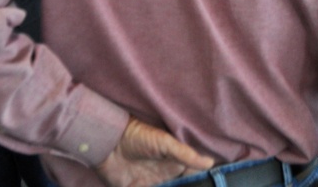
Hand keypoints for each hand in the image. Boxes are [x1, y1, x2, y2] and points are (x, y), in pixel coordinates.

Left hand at [95, 117, 213, 186]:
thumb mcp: (165, 143)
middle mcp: (166, 175)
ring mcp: (152, 184)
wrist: (108, 143)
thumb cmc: (139, 136)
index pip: (193, 175)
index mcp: (176, 162)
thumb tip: (210, 163)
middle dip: (188, 186)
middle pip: (181, 185)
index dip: (201, 181)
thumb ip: (186, 154)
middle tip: (192, 186)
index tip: (209, 185)